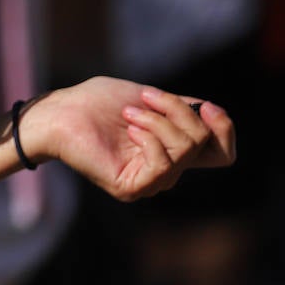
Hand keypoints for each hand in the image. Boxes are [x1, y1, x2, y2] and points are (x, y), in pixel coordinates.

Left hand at [22, 77, 235, 201]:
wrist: (60, 111)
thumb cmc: (96, 102)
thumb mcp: (149, 98)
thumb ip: (180, 109)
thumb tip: (210, 111)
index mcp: (172, 149)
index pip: (221, 154)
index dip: (224, 129)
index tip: (205, 105)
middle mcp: (166, 170)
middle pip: (203, 144)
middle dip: (178, 111)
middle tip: (144, 95)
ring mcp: (149, 182)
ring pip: (185, 151)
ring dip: (158, 121)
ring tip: (129, 112)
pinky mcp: (132, 188)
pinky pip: (163, 165)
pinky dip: (150, 138)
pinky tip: (129, 128)